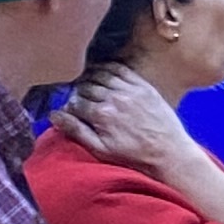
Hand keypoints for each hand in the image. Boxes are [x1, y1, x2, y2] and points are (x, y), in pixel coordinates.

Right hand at [54, 70, 196, 178]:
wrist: (169, 153)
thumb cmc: (135, 156)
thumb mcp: (101, 150)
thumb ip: (77, 131)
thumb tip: (54, 115)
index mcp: (102, 115)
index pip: (74, 102)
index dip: (68, 106)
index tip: (69, 110)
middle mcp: (114, 98)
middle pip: (85, 86)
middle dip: (78, 91)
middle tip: (78, 97)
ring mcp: (130, 90)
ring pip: (101, 74)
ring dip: (90, 77)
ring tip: (86, 83)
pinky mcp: (143, 86)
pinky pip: (121, 69)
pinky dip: (108, 67)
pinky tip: (102, 72)